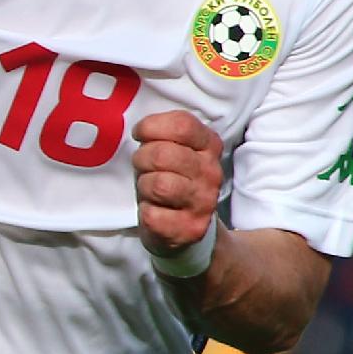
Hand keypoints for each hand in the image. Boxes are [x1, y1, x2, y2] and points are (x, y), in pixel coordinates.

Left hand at [133, 110, 223, 256]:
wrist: (185, 228)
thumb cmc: (169, 180)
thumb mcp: (170, 150)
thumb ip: (162, 135)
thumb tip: (140, 128)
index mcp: (209, 146)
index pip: (182, 125)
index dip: (151, 127)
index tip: (140, 135)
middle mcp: (211, 172)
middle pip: (163, 154)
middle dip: (141, 159)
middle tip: (143, 168)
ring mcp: (204, 202)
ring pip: (158, 185)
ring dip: (144, 186)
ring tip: (149, 190)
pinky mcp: (190, 229)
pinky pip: (152, 215)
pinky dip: (145, 212)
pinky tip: (154, 211)